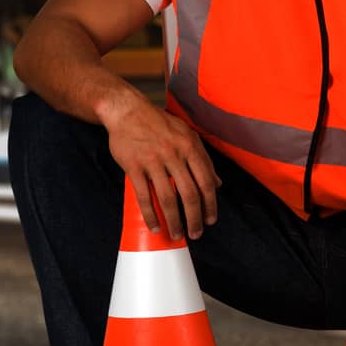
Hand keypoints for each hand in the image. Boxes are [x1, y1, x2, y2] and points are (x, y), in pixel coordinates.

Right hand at [100, 92, 219, 239]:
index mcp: (190, 148)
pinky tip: (154, 226)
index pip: (205, 182)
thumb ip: (203, 159)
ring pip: (168, 198)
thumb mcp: (187, 135)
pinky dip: (150, 214)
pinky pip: (144, 196)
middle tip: (196, 234)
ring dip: (174, 221)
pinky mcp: (134, 166)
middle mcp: (174, 155)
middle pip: (189, 194)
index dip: (210, 205)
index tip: (210, 220)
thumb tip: (217, 183)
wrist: (127, 110)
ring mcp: (153, 161)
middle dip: (194, 218)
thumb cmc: (159, 123)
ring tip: (177, 234)